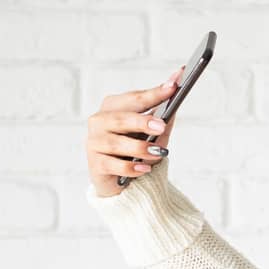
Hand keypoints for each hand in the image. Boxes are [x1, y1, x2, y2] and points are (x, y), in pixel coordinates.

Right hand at [85, 66, 183, 197]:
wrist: (123, 182)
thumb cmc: (136, 151)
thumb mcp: (153, 134)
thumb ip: (163, 116)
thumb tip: (175, 95)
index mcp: (113, 107)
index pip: (134, 98)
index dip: (154, 93)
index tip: (173, 86)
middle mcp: (99, 121)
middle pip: (120, 118)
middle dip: (142, 121)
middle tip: (162, 125)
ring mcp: (94, 142)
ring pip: (116, 143)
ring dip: (139, 147)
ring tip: (158, 152)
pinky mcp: (95, 165)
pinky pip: (113, 165)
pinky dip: (131, 167)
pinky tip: (144, 168)